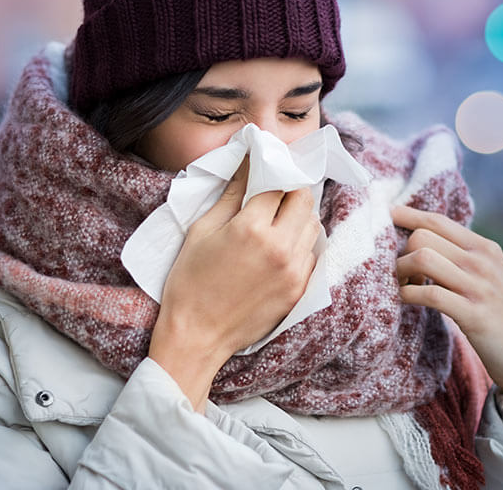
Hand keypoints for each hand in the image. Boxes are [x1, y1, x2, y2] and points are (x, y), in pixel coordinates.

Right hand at [148, 157, 319, 410]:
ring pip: (313, 226)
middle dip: (290, 191)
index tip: (265, 170)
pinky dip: (300, 245)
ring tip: (276, 223)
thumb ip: (230, 196)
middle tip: (272, 196)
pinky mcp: (299, 290)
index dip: (271, 173)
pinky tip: (279, 249)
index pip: (278, 184)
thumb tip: (247, 166)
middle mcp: (280, 247)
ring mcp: (294, 271)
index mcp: (252, 228)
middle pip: (303, 200)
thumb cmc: (190, 282)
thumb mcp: (202, 231)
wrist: (197, 336)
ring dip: (298, 217)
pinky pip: (312, 255)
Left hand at [391, 204, 502, 432]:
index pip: (437, 220)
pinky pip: (429, 293)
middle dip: (400, 253)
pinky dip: (407, 294)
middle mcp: (482, 262)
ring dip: (400, 272)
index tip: (387, 214)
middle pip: (422, 237)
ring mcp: (479, 287)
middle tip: (401, 274)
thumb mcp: (488, 277)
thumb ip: (461, 257)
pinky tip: (404, 300)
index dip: (407, 216)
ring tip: (402, 286)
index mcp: (485, 248)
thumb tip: (421, 240)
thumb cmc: (501, 317)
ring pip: (422, 258)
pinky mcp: (474, 315)